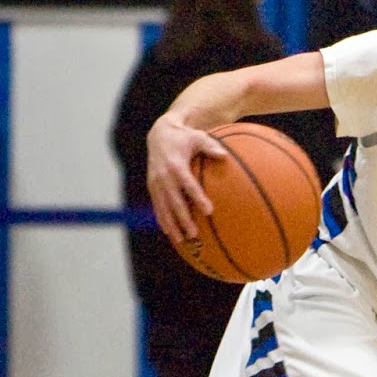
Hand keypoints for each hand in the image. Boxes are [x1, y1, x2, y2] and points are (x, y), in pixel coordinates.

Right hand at [146, 114, 225, 241]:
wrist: (159, 135)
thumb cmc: (184, 137)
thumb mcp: (198, 137)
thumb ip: (210, 146)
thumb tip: (225, 155)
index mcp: (176, 166)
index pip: (188, 185)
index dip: (197, 198)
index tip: (208, 211)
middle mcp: (163, 177)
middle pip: (174, 202)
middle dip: (183, 219)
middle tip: (194, 233)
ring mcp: (155, 183)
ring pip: (163, 208)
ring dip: (171, 225)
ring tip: (181, 241)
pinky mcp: (151, 187)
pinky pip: (157, 207)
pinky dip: (162, 220)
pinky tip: (170, 233)